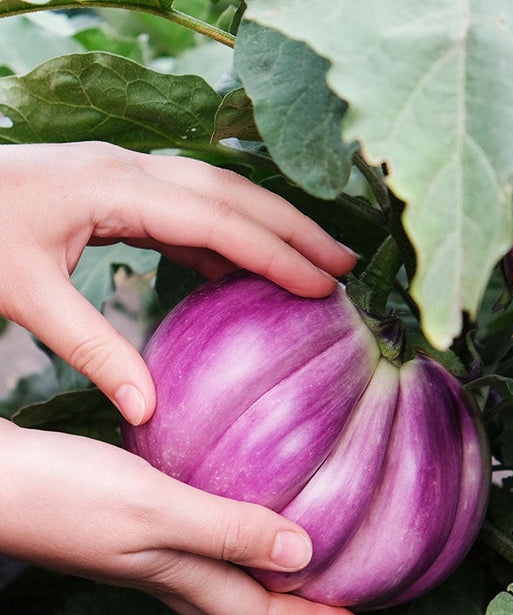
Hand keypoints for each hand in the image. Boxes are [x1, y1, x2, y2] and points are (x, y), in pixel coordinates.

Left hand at [0, 142, 356, 424]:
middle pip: (233, 194)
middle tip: (345, 265)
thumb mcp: (25, 294)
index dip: (275, 252)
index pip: (217, 219)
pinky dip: (227, 238)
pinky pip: (190, 211)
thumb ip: (90, 349)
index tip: (322, 285)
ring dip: (268, 227)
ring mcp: (128, 175)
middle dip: (294, 228)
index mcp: (113, 189)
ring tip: (313, 262)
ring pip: (219, 195)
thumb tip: (148, 410)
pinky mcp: (121, 191)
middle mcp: (131, 170)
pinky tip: (242, 268)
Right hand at [0, 419, 359, 614]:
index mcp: (176, 572)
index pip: (257, 609)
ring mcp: (143, 548)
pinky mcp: (126, 522)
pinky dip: (225, 537)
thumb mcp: (155, 512)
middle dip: (291, 608)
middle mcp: (164, 568)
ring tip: (294, 562)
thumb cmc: (64, 496)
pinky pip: (193, 540)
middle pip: (241, 601)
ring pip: (217, 574)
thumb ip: (225, 531)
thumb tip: (303, 554)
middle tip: (335, 602)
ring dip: (260, 574)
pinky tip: (225, 511)